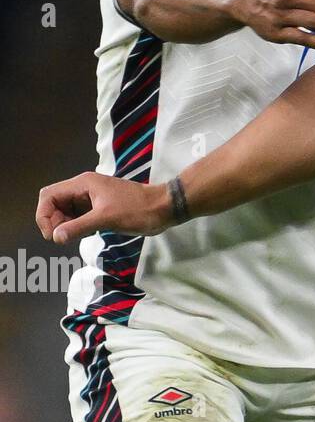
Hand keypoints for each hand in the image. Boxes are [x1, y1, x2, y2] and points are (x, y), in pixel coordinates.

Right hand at [36, 173, 172, 245]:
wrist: (164, 208)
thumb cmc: (138, 210)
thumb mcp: (106, 219)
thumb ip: (79, 227)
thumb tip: (56, 236)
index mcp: (84, 184)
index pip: (49, 195)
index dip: (44, 214)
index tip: (52, 233)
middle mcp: (85, 188)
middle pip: (55, 203)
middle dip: (54, 221)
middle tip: (64, 237)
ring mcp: (93, 197)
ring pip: (66, 211)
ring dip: (65, 225)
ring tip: (77, 235)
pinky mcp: (100, 207)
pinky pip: (79, 216)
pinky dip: (77, 226)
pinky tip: (88, 233)